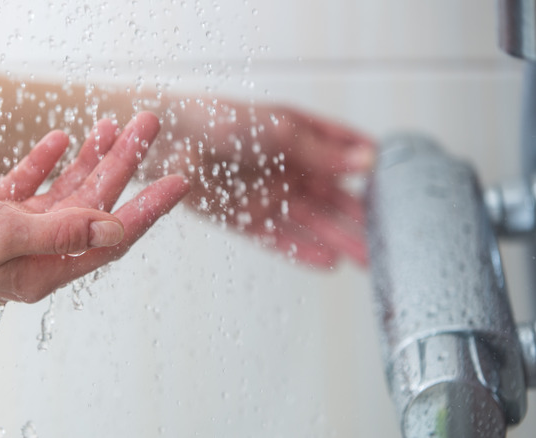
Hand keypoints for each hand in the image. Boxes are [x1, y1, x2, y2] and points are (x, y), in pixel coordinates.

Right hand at [0, 112, 188, 301]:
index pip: (111, 238)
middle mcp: (33, 253)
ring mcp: (10, 231)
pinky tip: (61, 139)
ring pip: (65, 190)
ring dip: (90, 157)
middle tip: (147, 124)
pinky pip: (28, 184)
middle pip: (92, 206)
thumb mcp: (5, 234)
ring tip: (114, 123)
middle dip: (123, 165)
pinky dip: (45, 162)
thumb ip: (64, 231)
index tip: (179, 180)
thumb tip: (114, 229)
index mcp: (42, 270)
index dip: (148, 208)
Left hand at [164, 100, 373, 266]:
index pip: (346, 155)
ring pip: (312, 222)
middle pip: (333, 198)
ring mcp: (268, 195)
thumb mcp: (280, 130)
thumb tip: (369, 161)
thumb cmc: (222, 120)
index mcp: (301, 139)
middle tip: (392, 241)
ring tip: (369, 260)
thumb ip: (322, 152)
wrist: (172, 140)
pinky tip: (329, 263)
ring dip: (339, 240)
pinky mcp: (245, 217)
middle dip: (362, 218)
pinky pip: (279, 238)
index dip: (373, 170)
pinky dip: (303, 250)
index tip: (403, 190)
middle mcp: (288, 169)